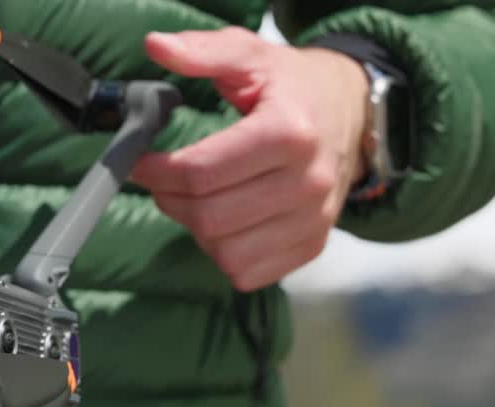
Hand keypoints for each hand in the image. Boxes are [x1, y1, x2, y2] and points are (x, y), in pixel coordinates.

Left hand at [131, 28, 369, 290]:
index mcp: (289, 133)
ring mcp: (313, 219)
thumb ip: (203, 51)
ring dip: (197, 229)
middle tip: (164, 181)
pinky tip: (227, 221)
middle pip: (208, 217)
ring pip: (224, 251)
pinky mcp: (312, 245)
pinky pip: (247, 273)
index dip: (156, 173)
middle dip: (170, 200)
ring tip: (199, 199)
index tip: (142, 163)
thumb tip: (156, 45)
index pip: (200, 173)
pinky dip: (225, 253)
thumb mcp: (251, 56)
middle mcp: (307, 182)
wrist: (352, 112)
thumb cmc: (293, 86)